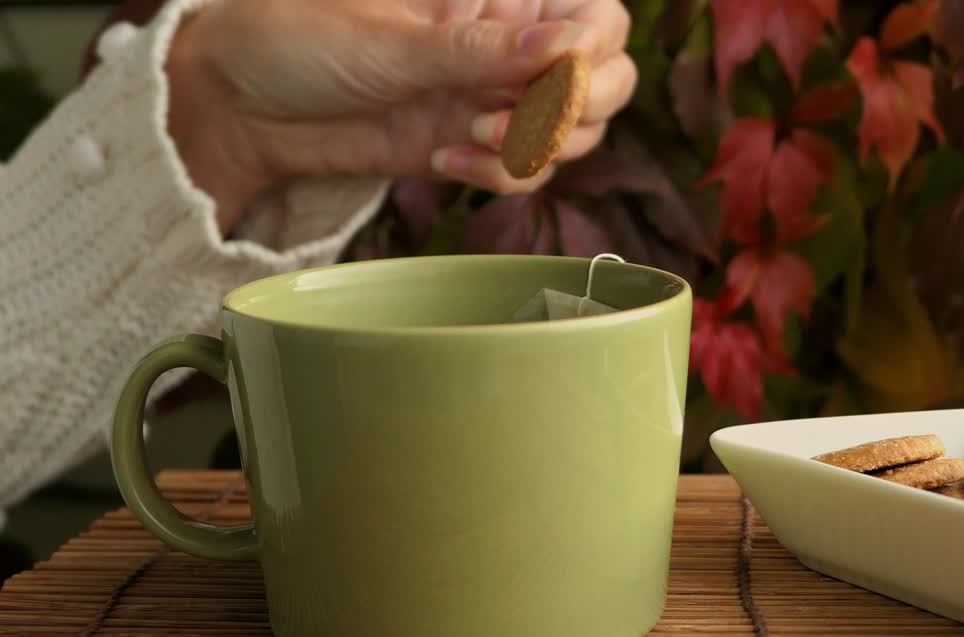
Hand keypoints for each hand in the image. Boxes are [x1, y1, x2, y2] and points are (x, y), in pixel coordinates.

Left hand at [164, 0, 634, 230]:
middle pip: (608, 82)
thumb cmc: (301, 40)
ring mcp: (495, 102)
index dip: (597, 49)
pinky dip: (498, 179)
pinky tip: (444, 164)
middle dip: (576, 111)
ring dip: (536, 149)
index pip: (598, 18)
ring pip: (575, 136)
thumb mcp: (392, 42)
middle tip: (511, 120)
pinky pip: (525, 175)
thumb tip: (570, 45)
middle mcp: (510, 49)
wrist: (243, 107)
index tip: (560, 73)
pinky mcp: (472, 151)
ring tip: (468, 140)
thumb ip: (481, 50)